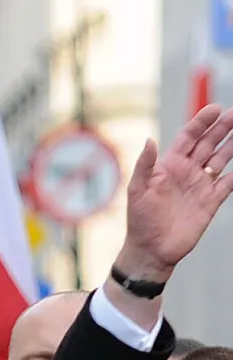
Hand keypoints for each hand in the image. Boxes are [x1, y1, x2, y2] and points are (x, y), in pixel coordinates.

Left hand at [117, 104, 232, 281]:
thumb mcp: (137, 191)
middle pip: (209, 143)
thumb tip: (149, 140)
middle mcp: (187, 172)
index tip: (214, 109)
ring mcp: (201, 185)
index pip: (188, 138)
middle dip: (223, 127)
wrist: (151, 250)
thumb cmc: (140, 220)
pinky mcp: (212, 200)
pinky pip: (229, 182)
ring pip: (222, 158)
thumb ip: (144, 166)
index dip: (201, 123)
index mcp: (169, 166)